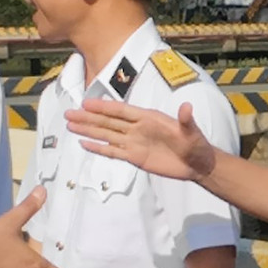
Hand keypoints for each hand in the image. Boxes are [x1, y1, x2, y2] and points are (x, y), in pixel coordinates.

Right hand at [64, 98, 216, 181]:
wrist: (197, 164)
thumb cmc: (196, 144)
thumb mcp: (192, 131)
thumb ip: (186, 120)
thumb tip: (187, 107)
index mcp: (148, 118)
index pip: (121, 111)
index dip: (104, 108)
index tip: (86, 104)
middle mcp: (137, 128)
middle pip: (108, 122)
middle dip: (88, 118)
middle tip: (69, 114)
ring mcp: (134, 142)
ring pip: (107, 135)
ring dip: (89, 131)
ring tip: (70, 125)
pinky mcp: (134, 157)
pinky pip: (113, 151)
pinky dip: (99, 148)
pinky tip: (84, 144)